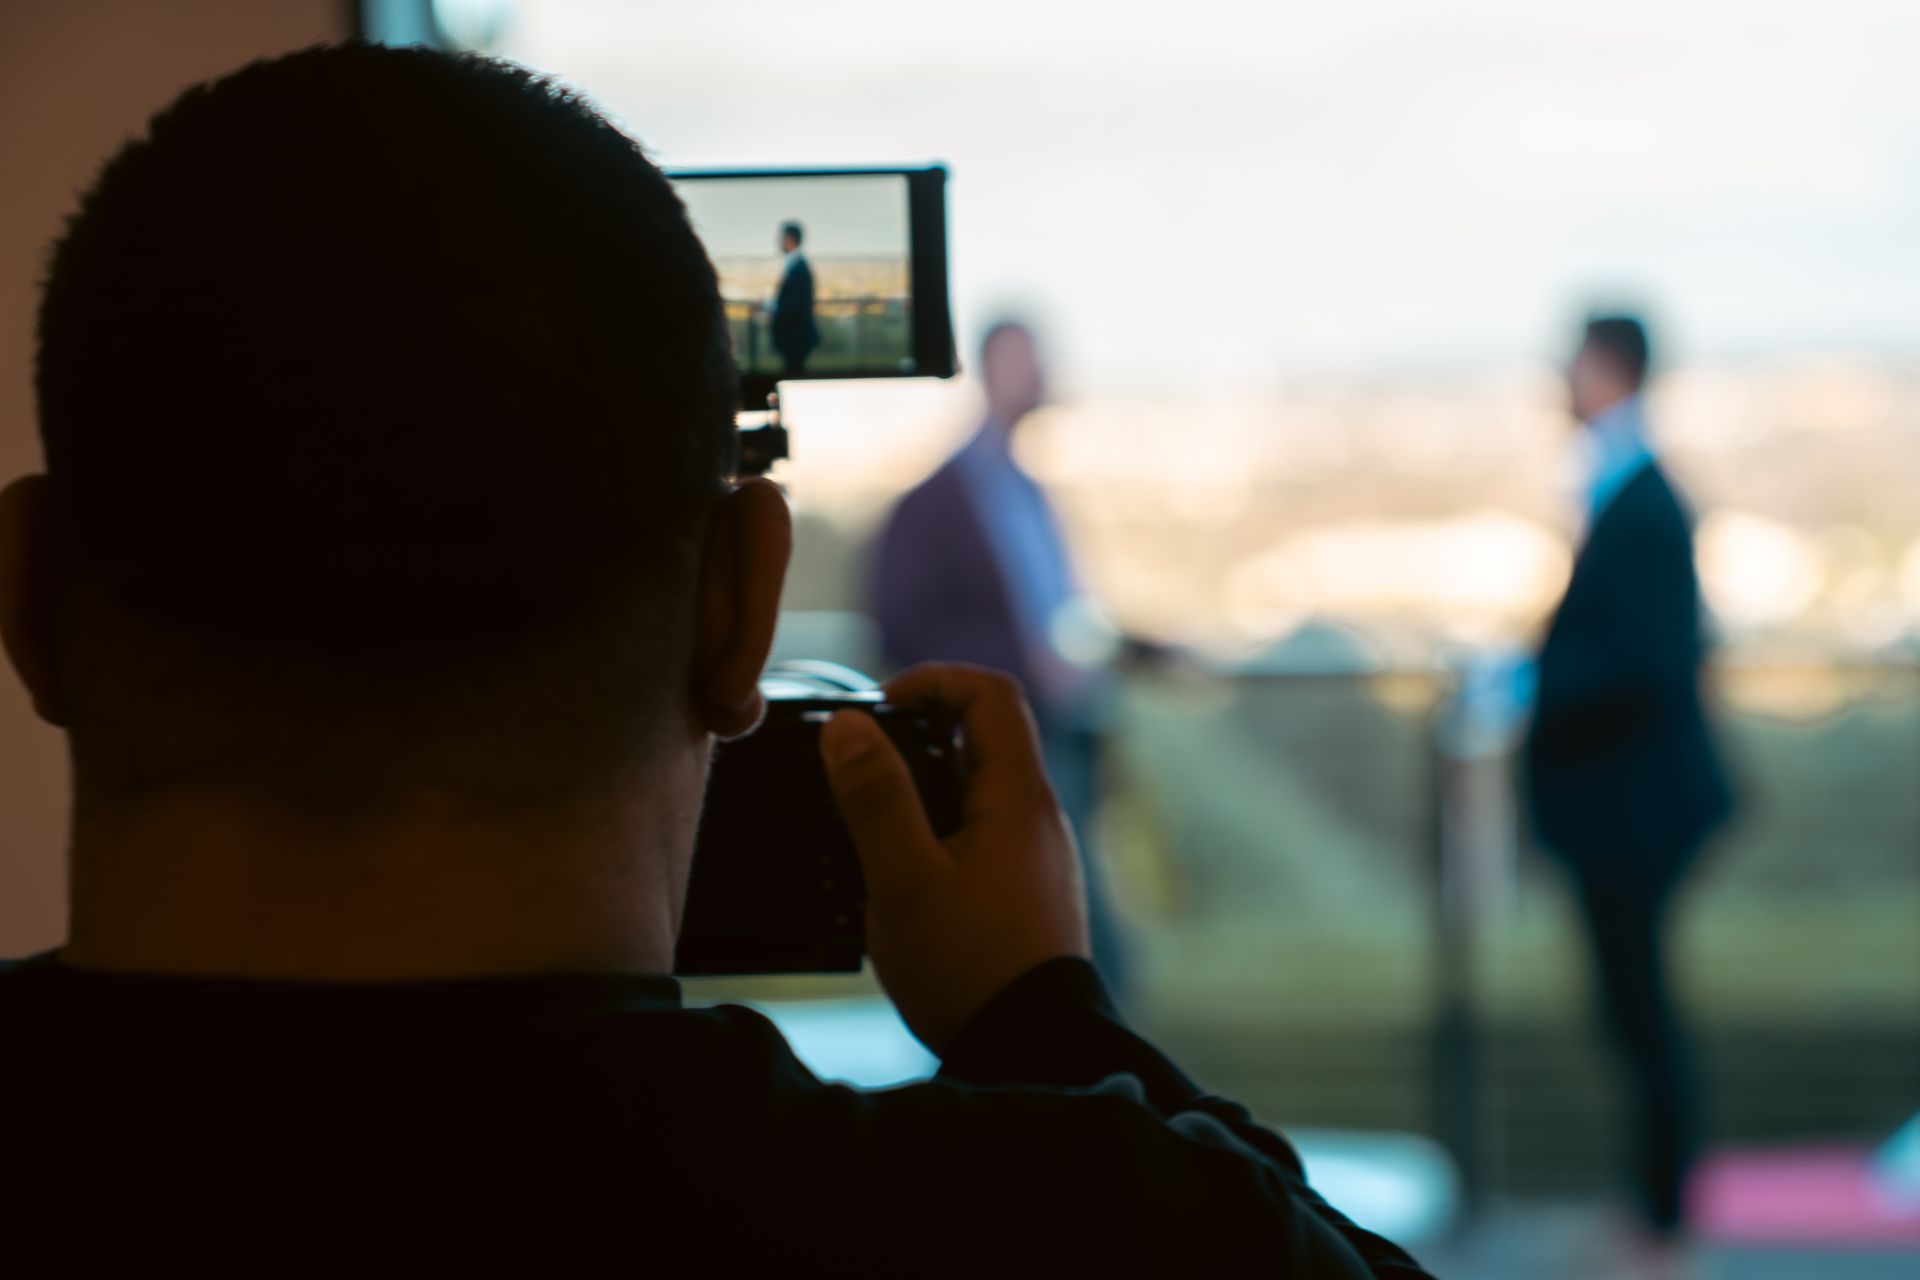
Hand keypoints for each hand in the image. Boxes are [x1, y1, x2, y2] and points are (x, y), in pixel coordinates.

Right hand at [819, 664, 1090, 1054]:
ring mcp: (1037, 858)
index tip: (879, 705)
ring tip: (869, 822)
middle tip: (859, 762)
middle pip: (984, 738)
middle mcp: (1040, 818)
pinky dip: (939, 829)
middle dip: (918, 734)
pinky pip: (983, 833)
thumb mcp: (906, 881)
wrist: (1030, 1054)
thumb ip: (876, 799)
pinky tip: (900, 872)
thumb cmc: (970, 971)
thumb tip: (849, 726)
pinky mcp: (1027, 894)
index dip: (934, 680)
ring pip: (980, 789)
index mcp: (1021, 798)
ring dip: (924, 785)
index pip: (992, 695)